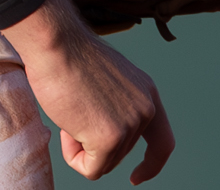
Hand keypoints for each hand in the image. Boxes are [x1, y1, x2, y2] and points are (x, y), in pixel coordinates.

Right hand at [2, 0, 173, 182]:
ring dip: (80, 146)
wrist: (56, 43)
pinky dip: (73, 157)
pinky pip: (90, 169)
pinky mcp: (111, 138)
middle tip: (73, 110)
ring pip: (103, 162)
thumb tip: (105, 133)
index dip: (151, 164)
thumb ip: (117, 105)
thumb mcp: (107, 82)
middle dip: (92, 142)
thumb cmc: (69, 56)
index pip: (163, 141)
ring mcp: (131, 124)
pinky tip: (66, 126)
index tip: (136, 177)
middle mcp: (146, 109)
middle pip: (120, 153)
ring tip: (70, 110)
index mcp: (147, 92)